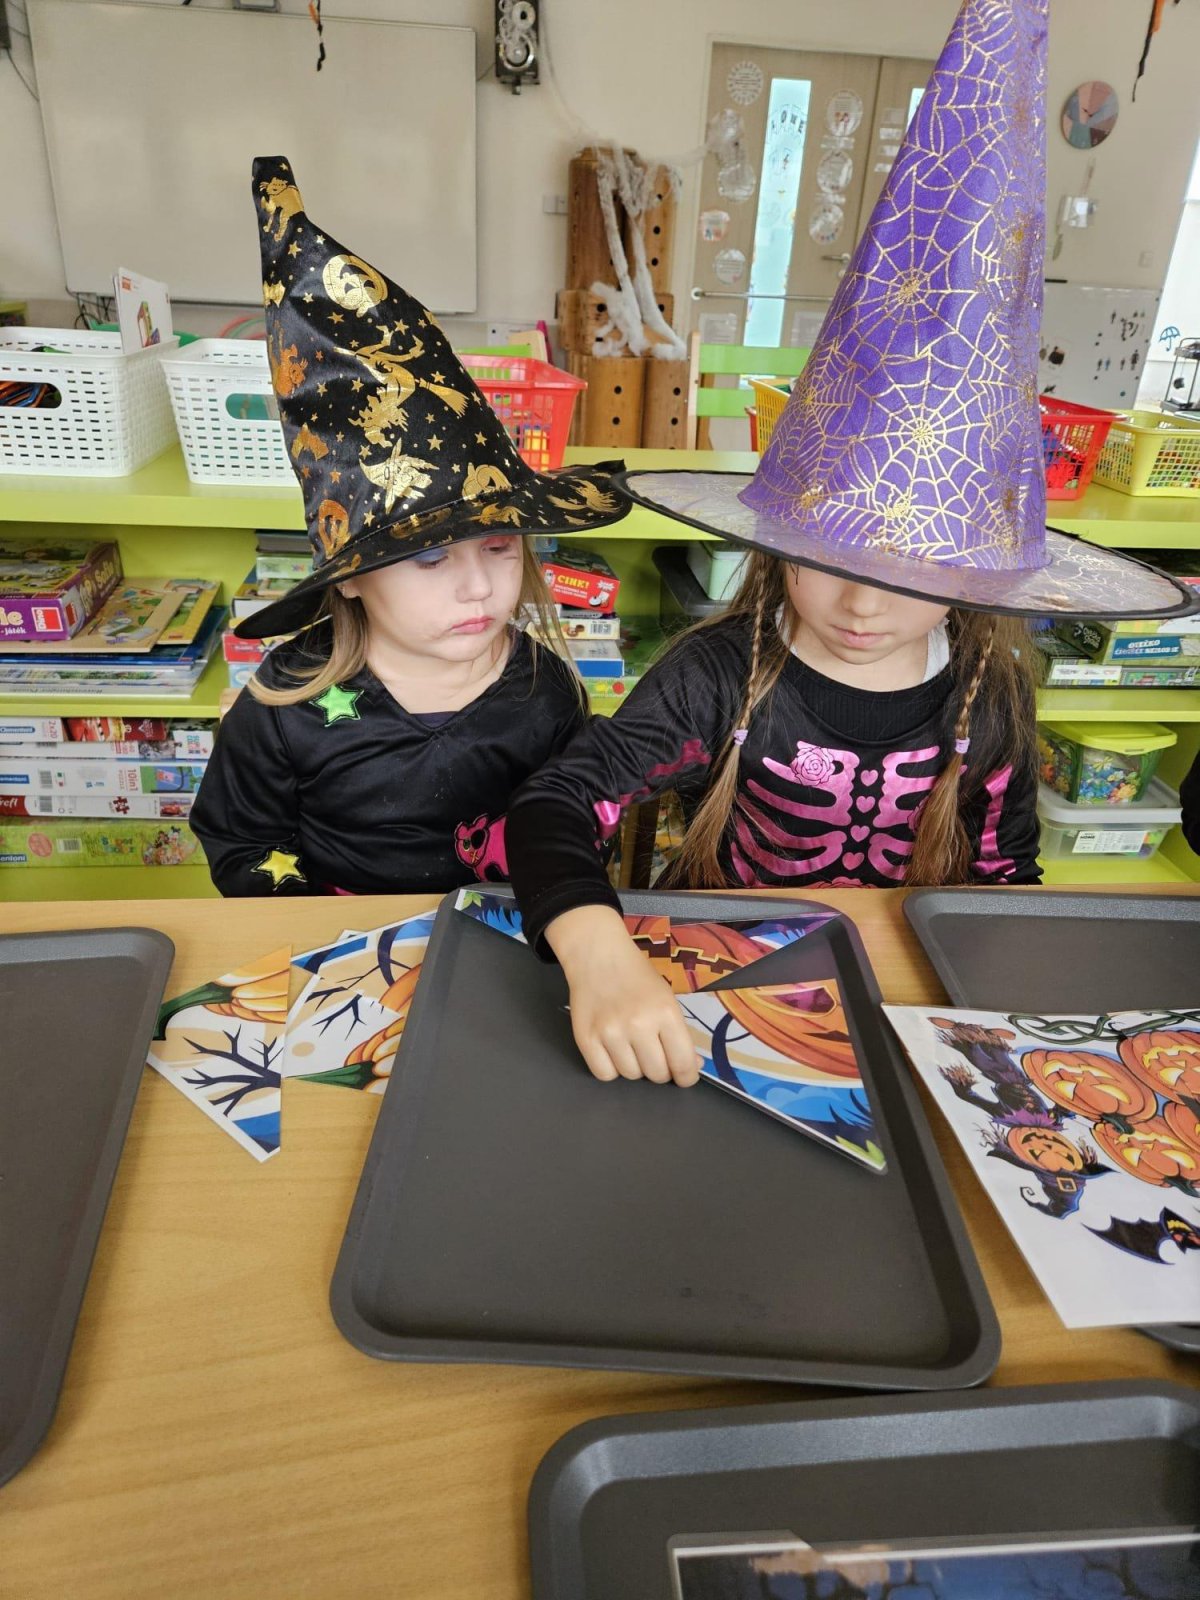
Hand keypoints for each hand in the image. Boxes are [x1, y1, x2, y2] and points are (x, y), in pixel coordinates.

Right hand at [545, 905, 701, 1086]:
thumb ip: (680, 1034)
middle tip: (654, 1054)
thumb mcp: (667, 999)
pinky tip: (613, 1051)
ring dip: (634, 1067)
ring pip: (630, 1075)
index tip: (684, 1076)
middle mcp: (638, 1025)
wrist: (598, 956)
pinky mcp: (585, 1038)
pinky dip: (611, 1068)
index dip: (686, 1076)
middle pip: (656, 1074)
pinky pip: (604, 1074)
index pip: (683, 1063)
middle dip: (660, 1070)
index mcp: (665, 1013)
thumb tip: (693, 1066)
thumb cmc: (638, 976)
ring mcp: (610, 1033)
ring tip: (631, 1046)